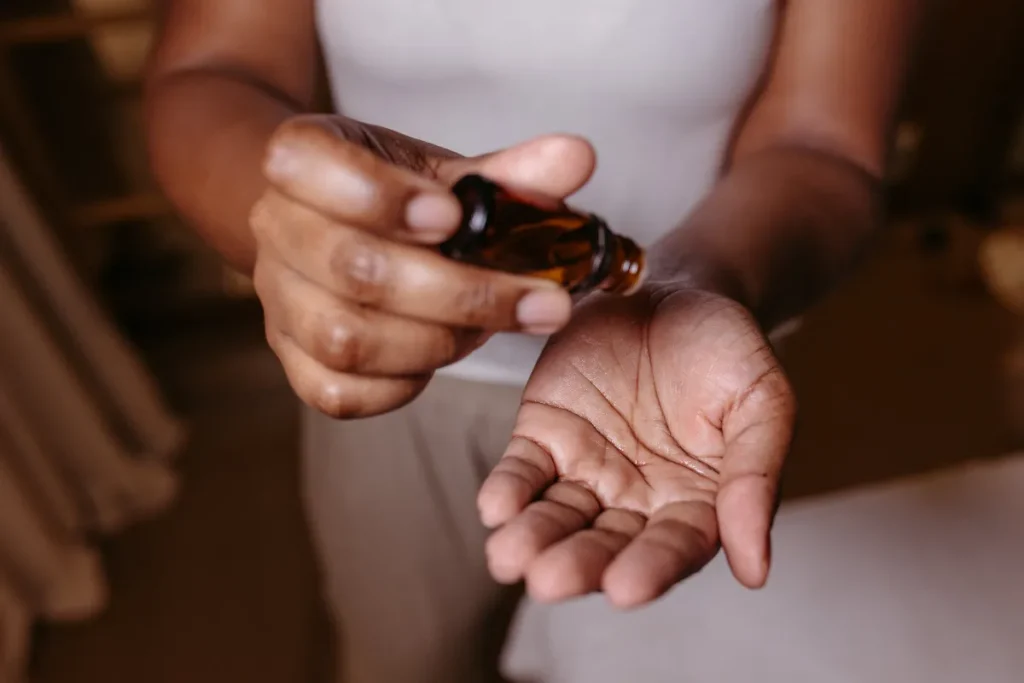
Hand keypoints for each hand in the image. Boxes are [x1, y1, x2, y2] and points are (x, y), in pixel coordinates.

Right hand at [251, 115, 595, 416]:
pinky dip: (405, 383)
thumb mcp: (446, 173)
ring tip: (494, 326)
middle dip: (458, 292)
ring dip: (439, 341)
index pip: (307, 167)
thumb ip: (508, 173)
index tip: (453, 216)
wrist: (335, 228)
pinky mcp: (293, 362)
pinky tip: (446, 354)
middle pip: (352, 269)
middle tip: (540, 301)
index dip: (378, 196)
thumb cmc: (396, 196)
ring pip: (347, 340)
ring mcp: (279, 302)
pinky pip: (341, 393)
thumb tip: (575, 160)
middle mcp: (275, 230)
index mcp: (301, 160)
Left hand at [477, 285, 795, 606]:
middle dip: (577, 564)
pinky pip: (523, 469)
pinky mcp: (545, 435)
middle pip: (606, 542)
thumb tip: (755, 572)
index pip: (674, 546)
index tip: (625, 590)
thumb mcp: (762, 400)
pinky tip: (495, 508)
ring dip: (532, 538)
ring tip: (509, 557)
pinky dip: (508, 489)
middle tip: (550, 581)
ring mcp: (586, 468)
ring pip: (557, 514)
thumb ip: (755, 477)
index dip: (651, 568)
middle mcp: (636, 498)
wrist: (675, 288)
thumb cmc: (726, 348)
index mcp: (695, 501)